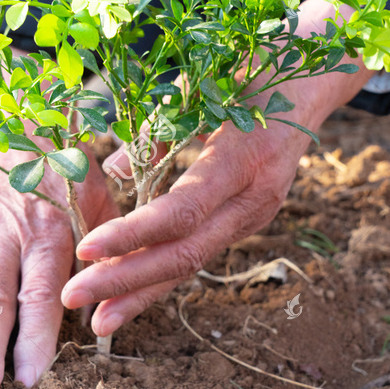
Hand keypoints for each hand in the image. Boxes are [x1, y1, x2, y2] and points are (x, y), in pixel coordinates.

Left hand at [61, 0, 374, 335]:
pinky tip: (130, 294)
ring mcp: (255, 214)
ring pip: (193, 263)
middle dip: (127, 280)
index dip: (133, 235)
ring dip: (142, 292)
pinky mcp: (247, 218)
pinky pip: (201, 252)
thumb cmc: (256, 68)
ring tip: (98, 319)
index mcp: (245, 159)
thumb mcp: (205, 87)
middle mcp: (255, 198)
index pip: (182, 212)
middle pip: (186, 253)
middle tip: (74, 299)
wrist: (315, 80)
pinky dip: (163, 274)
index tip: (85, 250)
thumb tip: (112, 170)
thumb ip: (159, 130)